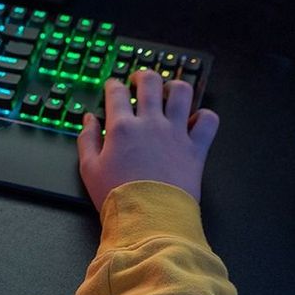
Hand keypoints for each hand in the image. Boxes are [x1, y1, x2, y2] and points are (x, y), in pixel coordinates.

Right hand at [77, 71, 219, 210]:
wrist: (150, 219)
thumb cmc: (119, 198)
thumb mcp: (89, 170)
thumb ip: (87, 139)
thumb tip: (89, 120)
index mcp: (122, 127)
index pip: (117, 92)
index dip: (113, 85)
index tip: (113, 87)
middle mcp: (151, 123)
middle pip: (150, 82)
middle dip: (143, 75)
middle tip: (139, 80)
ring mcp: (176, 133)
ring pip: (181, 92)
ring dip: (174, 86)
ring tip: (169, 91)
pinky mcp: (196, 148)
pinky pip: (208, 121)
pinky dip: (204, 116)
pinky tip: (195, 119)